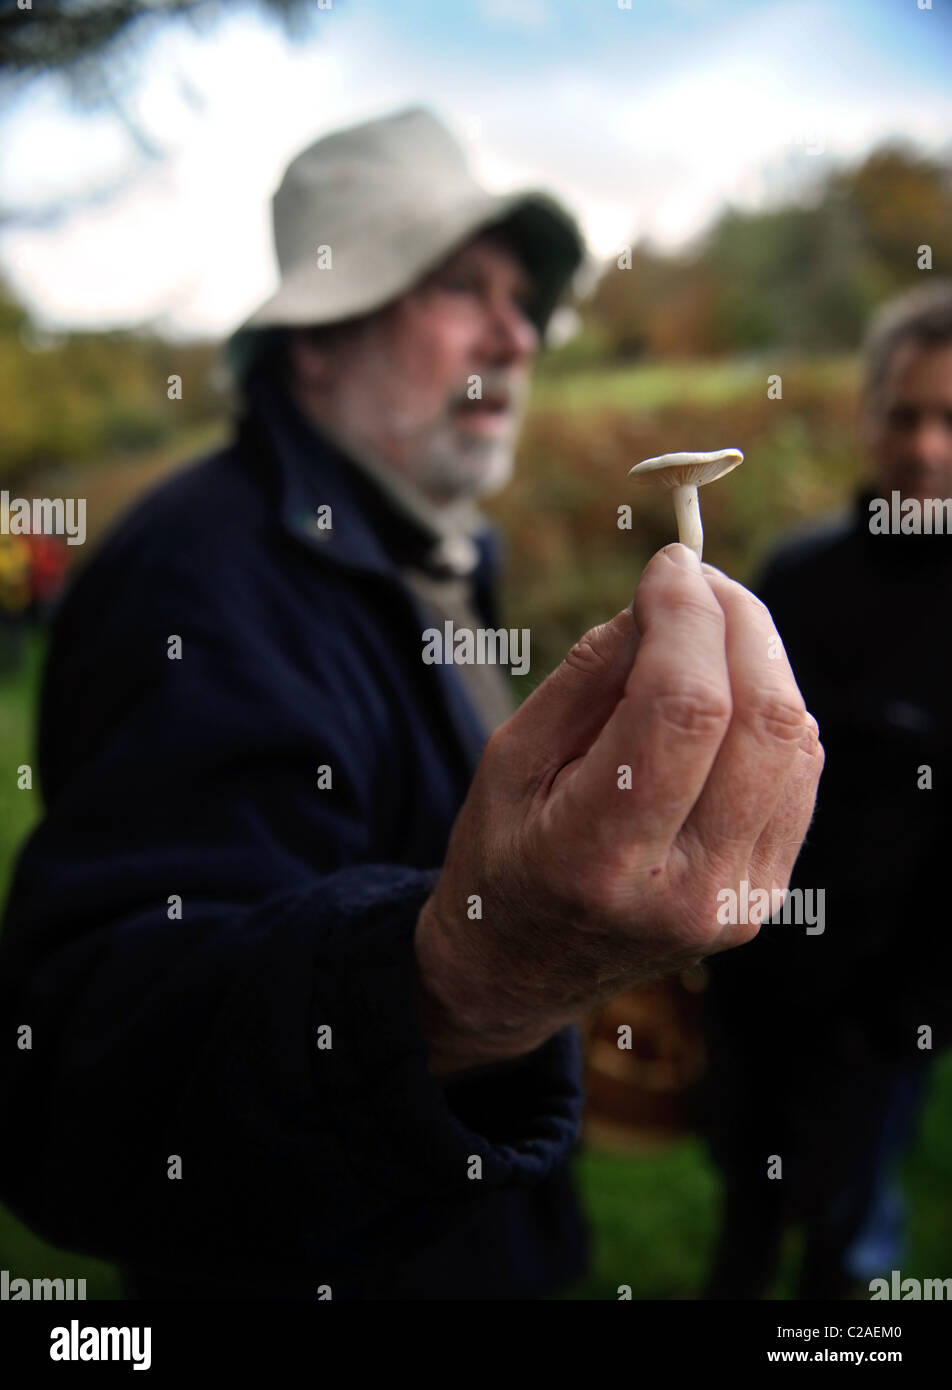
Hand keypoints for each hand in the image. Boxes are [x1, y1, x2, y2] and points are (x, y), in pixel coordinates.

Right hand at [415, 543, 823, 1074]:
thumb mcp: (509, 757)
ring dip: (760, 659)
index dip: (687, 617)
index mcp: (598, 859)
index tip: (669, 562)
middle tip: (697, 580)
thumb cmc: (503, 851)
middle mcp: (686, 890)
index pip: (682, 713)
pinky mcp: (767, 891)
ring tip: (702, 633)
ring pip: (795, 740)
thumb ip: (590, 674)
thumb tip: (663, 599)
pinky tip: (724, 690)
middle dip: (738, 622)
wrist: (523, 965)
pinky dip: (770, 706)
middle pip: (761, 722)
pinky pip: (799, 770)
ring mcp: (738, 898)